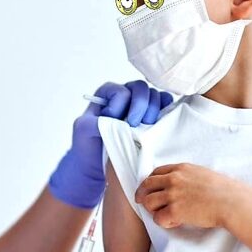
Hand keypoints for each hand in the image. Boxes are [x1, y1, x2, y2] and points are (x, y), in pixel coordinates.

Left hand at [49, 81, 172, 208]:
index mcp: (108, 94)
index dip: (119, 104)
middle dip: (141, 104)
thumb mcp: (83, 130)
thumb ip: (95, 121)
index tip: (114, 119)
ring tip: (148, 125)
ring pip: (155, 95)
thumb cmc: (89, 143)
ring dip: (154, 109)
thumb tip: (115, 119)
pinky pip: (166, 105)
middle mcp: (126, 96)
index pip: (120, 90)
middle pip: (141, 88)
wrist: (98, 164)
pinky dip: (167, 110)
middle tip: (135, 123)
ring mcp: (142, 106)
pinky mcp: (154, 117)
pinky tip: (160, 122)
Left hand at [135, 163, 251, 228]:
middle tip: (141, 201)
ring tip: (164, 214)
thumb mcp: (202, 174)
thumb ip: (188, 176)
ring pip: (148, 202)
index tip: (148, 187)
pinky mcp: (175, 211)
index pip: (156, 172)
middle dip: (142, 194)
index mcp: (180, 169)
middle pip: (147, 185)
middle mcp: (173, 180)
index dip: (150, 181)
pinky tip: (174, 223)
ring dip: (154, 210)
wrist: (232, 202)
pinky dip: (164, 222)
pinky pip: (158, 218)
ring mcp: (172, 195)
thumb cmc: (224, 190)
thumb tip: (183, 183)